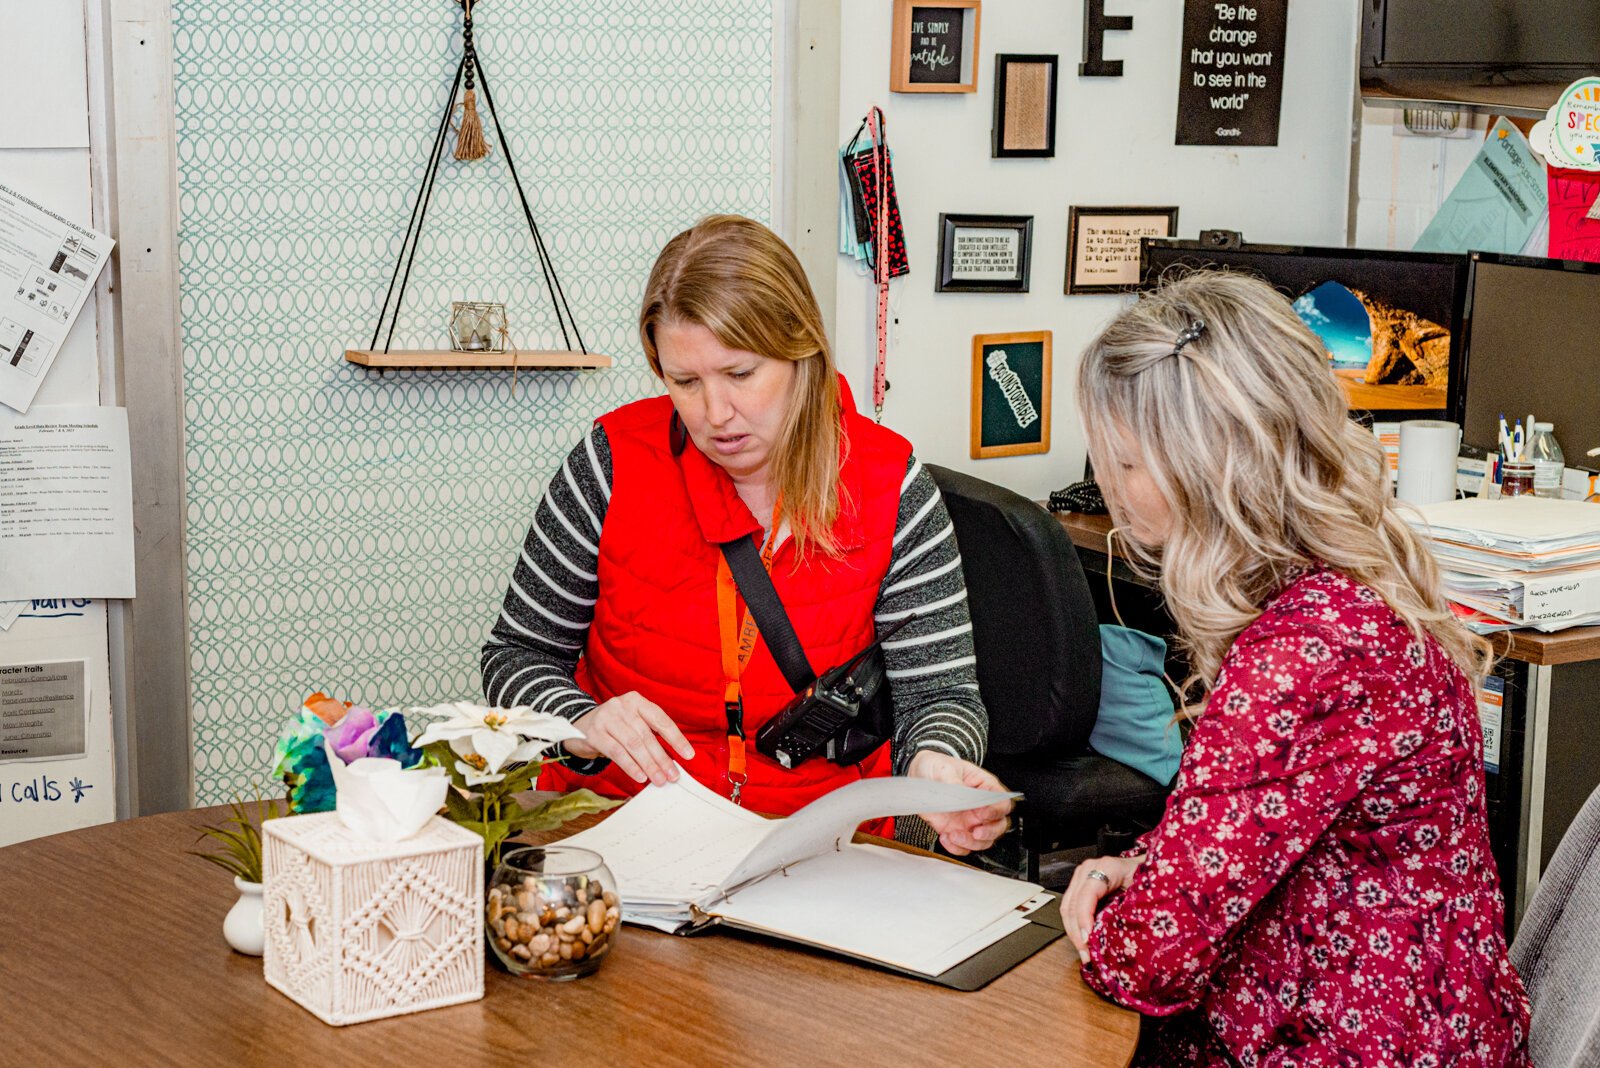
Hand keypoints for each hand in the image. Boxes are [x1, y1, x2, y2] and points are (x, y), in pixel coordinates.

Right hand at [566, 692, 694, 786]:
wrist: (578, 726)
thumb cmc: (613, 728)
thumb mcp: (632, 723)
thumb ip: (649, 736)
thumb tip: (670, 761)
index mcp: (637, 701)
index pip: (661, 719)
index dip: (676, 738)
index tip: (688, 755)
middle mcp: (622, 706)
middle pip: (647, 735)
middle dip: (662, 758)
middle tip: (673, 775)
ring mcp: (607, 718)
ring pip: (633, 744)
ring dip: (648, 765)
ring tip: (659, 779)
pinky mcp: (594, 733)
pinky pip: (616, 752)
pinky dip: (630, 766)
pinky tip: (640, 776)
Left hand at [905, 750, 1014, 855]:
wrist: (919, 776)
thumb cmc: (937, 767)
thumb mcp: (943, 768)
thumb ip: (952, 780)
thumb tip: (958, 792)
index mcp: (985, 787)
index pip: (1002, 803)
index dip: (996, 811)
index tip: (982, 814)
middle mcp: (981, 807)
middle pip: (999, 826)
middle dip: (989, 833)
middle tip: (976, 832)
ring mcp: (970, 821)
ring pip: (983, 841)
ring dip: (971, 843)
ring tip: (953, 836)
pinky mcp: (956, 831)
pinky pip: (963, 847)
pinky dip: (956, 848)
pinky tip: (945, 838)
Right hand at [1062, 854, 1144, 961]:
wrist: (1142, 868)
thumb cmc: (1145, 876)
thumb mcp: (1143, 890)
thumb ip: (1130, 907)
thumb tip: (1118, 934)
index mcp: (1106, 867)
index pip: (1087, 894)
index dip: (1084, 918)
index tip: (1088, 939)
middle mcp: (1088, 870)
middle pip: (1072, 904)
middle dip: (1077, 933)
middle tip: (1086, 954)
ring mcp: (1081, 878)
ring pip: (1067, 909)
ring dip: (1073, 934)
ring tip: (1084, 953)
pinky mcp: (1079, 888)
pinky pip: (1070, 910)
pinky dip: (1074, 929)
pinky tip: (1082, 943)